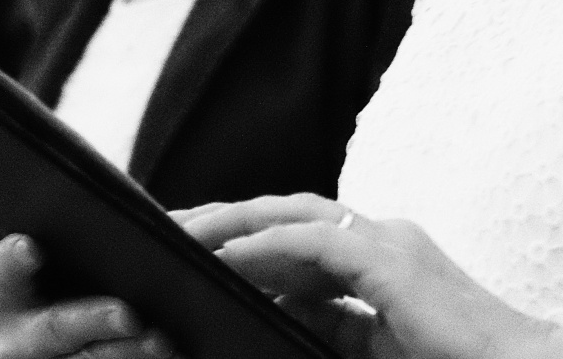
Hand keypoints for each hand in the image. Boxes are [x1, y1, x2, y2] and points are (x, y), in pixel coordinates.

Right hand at [0, 233, 176, 358]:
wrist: (51, 346)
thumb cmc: (65, 285)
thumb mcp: (60, 265)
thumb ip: (90, 241)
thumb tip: (161, 221)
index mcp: (0, 296)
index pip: (3, 270)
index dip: (14, 259)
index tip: (31, 247)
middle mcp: (14, 342)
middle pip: (55, 329)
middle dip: (94, 321)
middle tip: (130, 314)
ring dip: (129, 355)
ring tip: (164, 342)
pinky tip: (176, 355)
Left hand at [177, 195, 559, 358]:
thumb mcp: (375, 351)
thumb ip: (332, 331)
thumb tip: (276, 320)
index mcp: (384, 266)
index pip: (300, 244)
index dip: (248, 245)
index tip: (198, 251)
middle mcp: (384, 242)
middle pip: (287, 217)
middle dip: (227, 220)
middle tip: (171, 227)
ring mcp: (391, 243)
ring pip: (290, 217)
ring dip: (232, 223)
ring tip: (181, 233)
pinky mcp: (392, 260)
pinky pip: (311, 242)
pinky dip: (263, 246)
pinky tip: (224, 255)